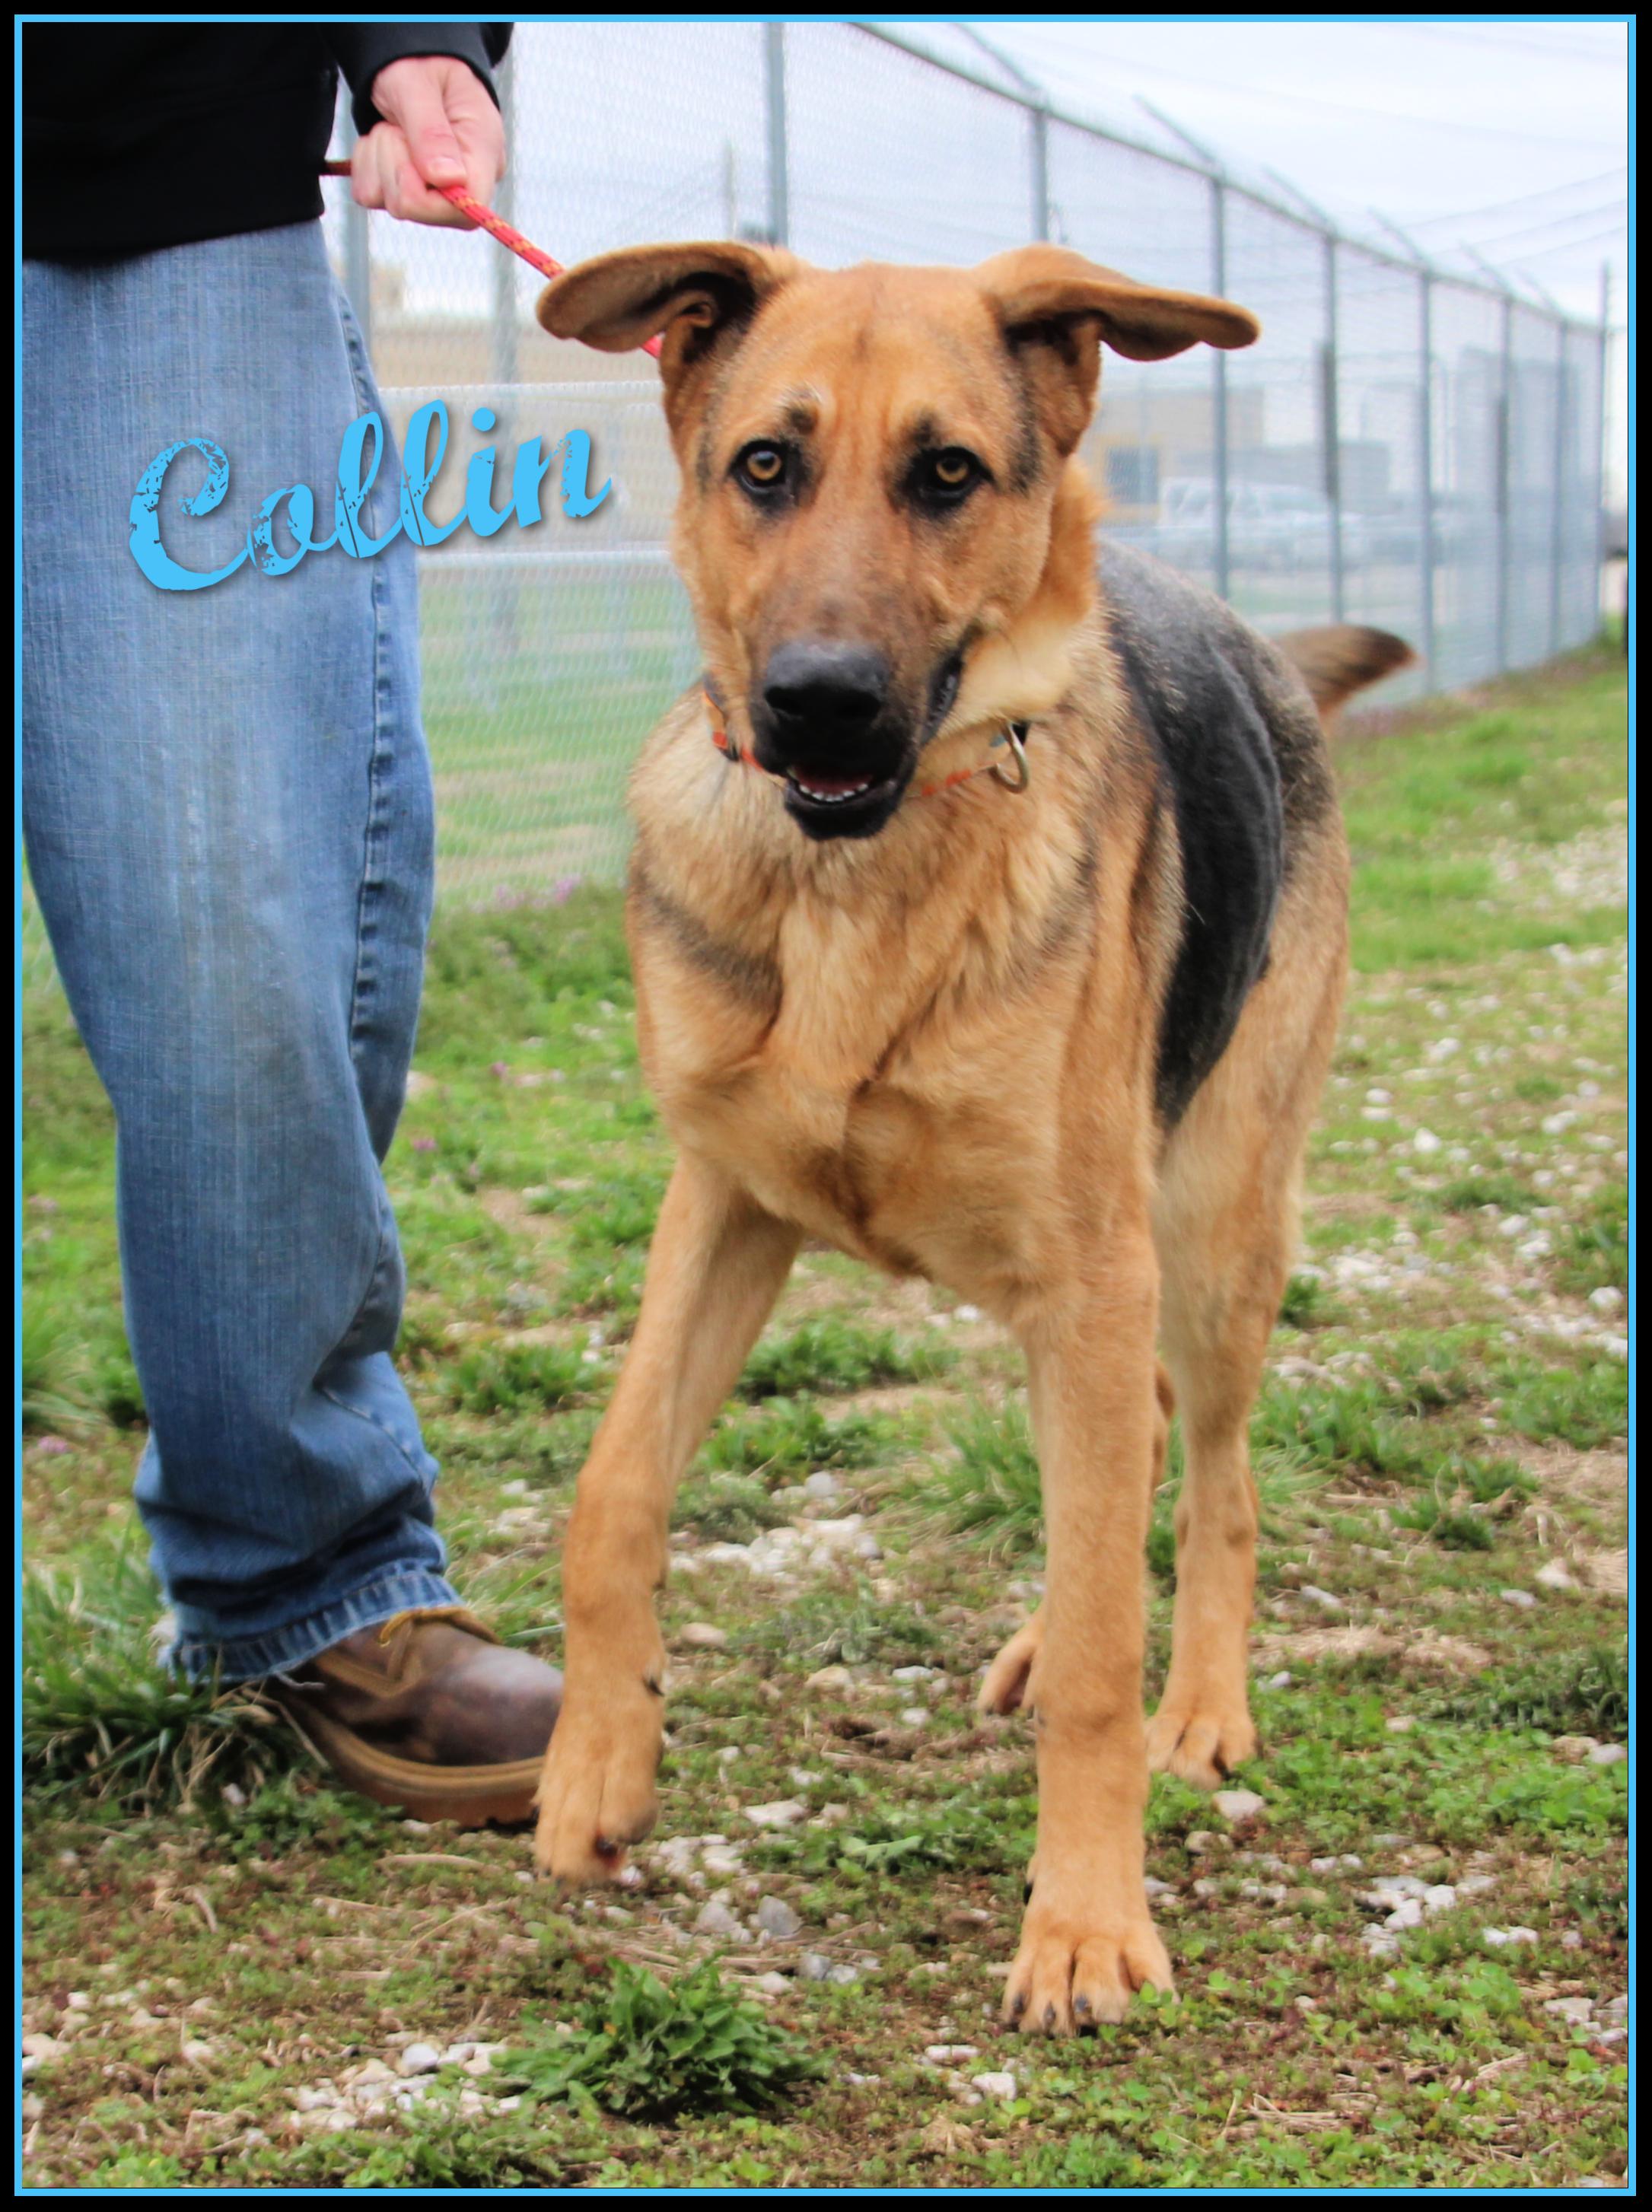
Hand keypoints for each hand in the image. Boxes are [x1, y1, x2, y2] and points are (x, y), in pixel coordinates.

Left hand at [350, 54, 505, 226]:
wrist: (409, 61)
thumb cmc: (421, 64)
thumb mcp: (419, 84)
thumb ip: (431, 131)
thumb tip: (449, 180)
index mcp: (483, 154)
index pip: (464, 210)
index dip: (423, 194)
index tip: (406, 149)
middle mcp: (466, 183)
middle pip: (417, 209)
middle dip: (393, 163)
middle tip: (400, 127)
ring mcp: (437, 193)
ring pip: (390, 203)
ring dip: (378, 160)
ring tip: (395, 128)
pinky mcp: (408, 193)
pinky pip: (371, 196)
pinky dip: (367, 165)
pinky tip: (385, 141)